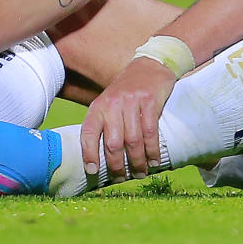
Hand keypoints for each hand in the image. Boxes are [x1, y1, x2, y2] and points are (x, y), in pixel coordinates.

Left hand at [80, 57, 175, 181]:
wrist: (150, 66)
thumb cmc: (127, 92)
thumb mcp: (109, 103)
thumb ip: (105, 125)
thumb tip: (102, 160)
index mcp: (98, 107)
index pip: (88, 133)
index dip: (89, 154)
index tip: (93, 171)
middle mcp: (112, 104)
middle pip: (112, 143)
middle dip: (117, 166)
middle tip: (122, 178)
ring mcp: (131, 102)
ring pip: (132, 141)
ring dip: (137, 162)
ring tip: (140, 173)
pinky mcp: (149, 101)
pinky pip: (150, 132)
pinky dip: (152, 150)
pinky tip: (154, 160)